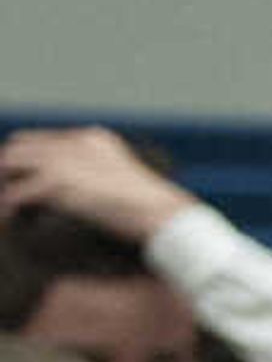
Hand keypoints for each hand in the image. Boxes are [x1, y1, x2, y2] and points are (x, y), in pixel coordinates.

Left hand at [0, 124, 198, 241]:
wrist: (166, 218)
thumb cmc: (157, 211)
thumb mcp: (127, 183)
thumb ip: (100, 177)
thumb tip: (79, 194)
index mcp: (92, 139)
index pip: (40, 140)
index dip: (26, 161)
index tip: (20, 181)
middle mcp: (73, 143)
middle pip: (18, 148)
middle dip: (8, 171)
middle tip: (10, 196)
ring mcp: (63, 161)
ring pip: (10, 166)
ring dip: (5, 188)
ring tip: (9, 210)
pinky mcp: (56, 184)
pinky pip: (15, 195)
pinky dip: (10, 210)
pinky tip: (13, 223)